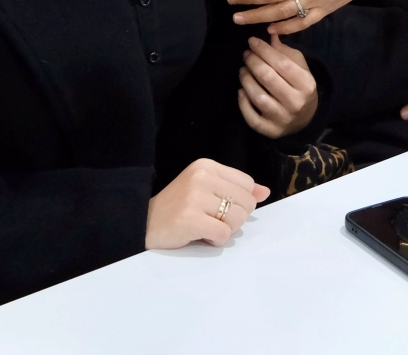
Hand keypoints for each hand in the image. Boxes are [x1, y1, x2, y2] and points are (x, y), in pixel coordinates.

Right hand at [145, 158, 269, 249]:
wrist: (143, 223)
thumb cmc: (177, 208)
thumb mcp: (206, 190)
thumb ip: (236, 189)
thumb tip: (265, 192)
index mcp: (206, 166)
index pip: (247, 184)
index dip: (240, 202)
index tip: (219, 207)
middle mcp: (201, 177)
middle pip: (246, 203)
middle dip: (234, 219)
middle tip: (211, 220)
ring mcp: (194, 197)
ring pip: (237, 220)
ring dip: (225, 231)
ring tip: (204, 227)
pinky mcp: (190, 219)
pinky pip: (223, 235)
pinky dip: (215, 241)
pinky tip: (199, 235)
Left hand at [238, 35, 317, 137]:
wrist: (306, 119)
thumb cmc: (300, 87)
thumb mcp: (300, 67)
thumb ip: (285, 52)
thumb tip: (270, 36)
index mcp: (306, 84)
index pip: (282, 63)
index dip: (264, 50)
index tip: (251, 41)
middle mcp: (296, 102)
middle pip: (268, 78)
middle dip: (253, 62)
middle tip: (246, 54)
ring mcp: (283, 119)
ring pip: (258, 97)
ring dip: (246, 80)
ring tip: (242, 70)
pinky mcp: (271, 131)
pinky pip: (252, 118)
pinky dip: (243, 103)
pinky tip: (241, 91)